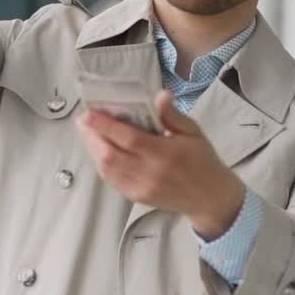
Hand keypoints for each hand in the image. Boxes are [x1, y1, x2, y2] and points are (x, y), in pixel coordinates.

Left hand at [76, 91, 246, 239]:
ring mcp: (141, 188)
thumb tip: (160, 95)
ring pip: (106, 169)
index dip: (105, 126)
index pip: (128, 138)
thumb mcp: (193, 132)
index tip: (89, 113)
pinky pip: (111, 180)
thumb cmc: (203, 161)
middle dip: (91, 136)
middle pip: (110, 155)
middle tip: (83, 120)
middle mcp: (149, 173)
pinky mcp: (136, 197)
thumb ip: (172, 115)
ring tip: (87, 132)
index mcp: (165, 154)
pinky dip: (101, 164)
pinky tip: (99, 151)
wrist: (211, 198)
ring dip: (93, 150)